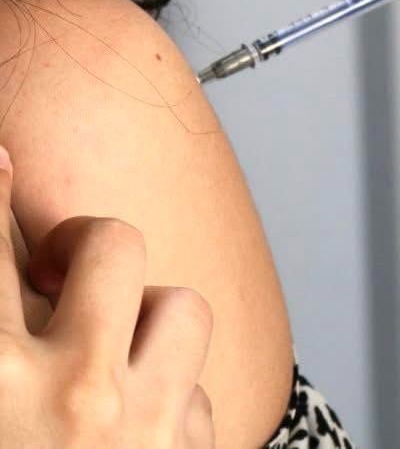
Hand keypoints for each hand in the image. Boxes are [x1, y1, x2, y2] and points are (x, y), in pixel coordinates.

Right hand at [0, 149, 213, 447]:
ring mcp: (149, 426)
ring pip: (182, 307)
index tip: (3, 160)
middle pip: (113, 246)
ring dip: (147, 320)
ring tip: (111, 351)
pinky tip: (136, 430)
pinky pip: (198, 394)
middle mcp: (77, 394)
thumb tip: (27, 295)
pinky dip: (168, 401)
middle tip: (60, 268)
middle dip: (85, 242)